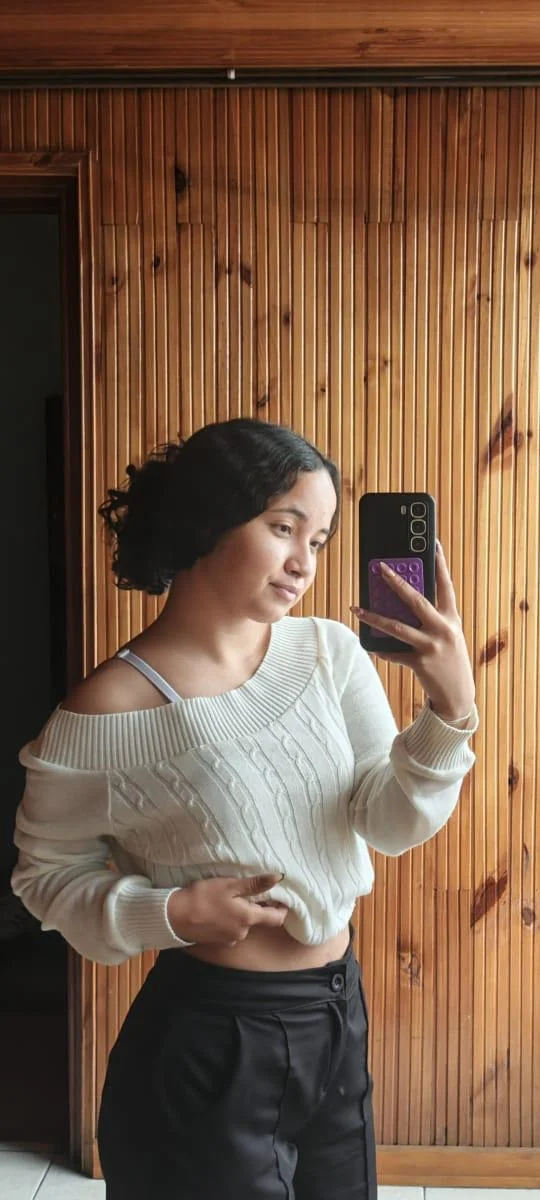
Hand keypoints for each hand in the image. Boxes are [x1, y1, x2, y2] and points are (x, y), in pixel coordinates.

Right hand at [167, 873, 288, 945]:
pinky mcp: (217, 941)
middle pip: (258, 920)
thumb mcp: (230, 886)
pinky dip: (229, 919)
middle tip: (248, 890)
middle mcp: (242, 933)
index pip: (276, 919)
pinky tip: (218, 909)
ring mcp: (229, 939)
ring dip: (241, 913)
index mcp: (249, 919)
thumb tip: (279, 878)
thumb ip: (255, 884)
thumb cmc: (204, 897)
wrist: (174, 917)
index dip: (282, 908)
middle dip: (256, 906)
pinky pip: (231, 929)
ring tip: (229, 898)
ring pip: (243, 924)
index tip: (280, 896)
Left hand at [351, 541, 475, 721]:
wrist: (458, 695)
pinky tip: (371, 645)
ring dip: (374, 617)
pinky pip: (393, 653)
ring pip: (397, 627)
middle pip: (416, 600)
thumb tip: (402, 602)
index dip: (440, 564)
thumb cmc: (449, 659)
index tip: (434, 544)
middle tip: (380, 568)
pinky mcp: (420, 663)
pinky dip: (381, 649)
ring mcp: (431, 646)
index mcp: (451, 618)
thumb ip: (431, 618)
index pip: (446, 585)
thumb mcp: (448, 634)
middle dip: (396, 582)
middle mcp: (443, 629)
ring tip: (357, 608)